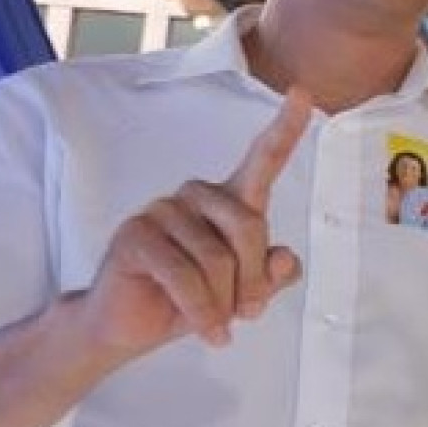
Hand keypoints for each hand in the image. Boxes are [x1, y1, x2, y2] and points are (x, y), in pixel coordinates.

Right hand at [73, 91, 311, 357]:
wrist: (126, 328)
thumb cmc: (188, 303)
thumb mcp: (241, 295)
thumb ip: (270, 277)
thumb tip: (285, 257)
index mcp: (226, 202)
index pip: (261, 161)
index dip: (284, 129)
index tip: (302, 93)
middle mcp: (194, 196)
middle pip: (249, 226)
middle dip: (253, 278)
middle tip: (246, 313)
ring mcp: (161, 210)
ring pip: (217, 258)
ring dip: (223, 302)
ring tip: (217, 324)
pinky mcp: (134, 234)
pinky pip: (186, 277)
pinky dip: (202, 313)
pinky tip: (207, 333)